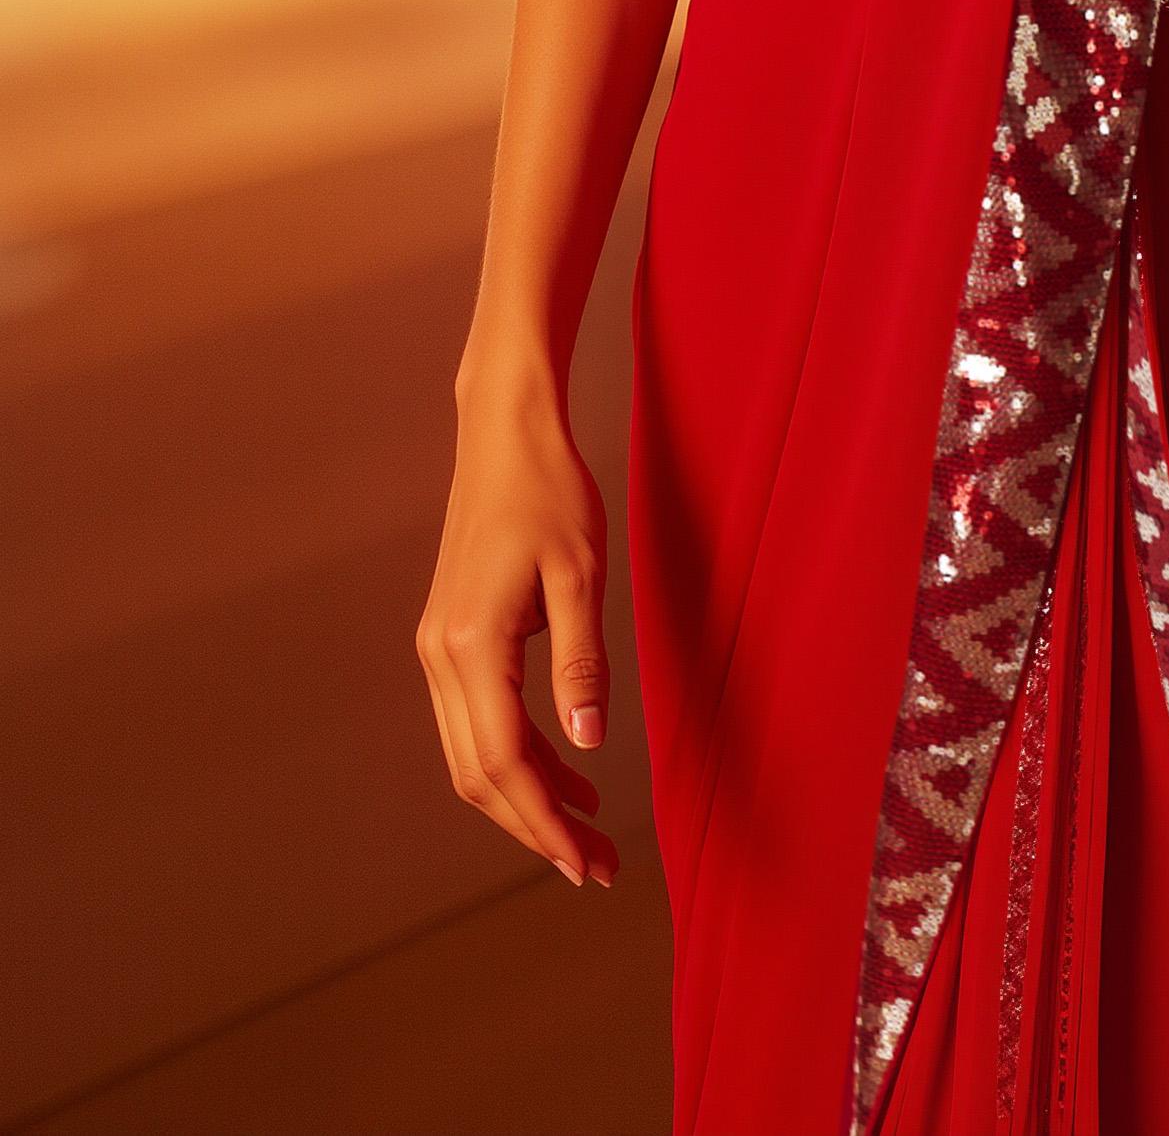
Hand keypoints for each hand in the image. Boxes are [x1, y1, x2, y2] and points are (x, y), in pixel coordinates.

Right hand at [416, 376, 620, 889]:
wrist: (505, 433)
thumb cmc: (549, 491)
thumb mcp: (581, 573)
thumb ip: (582, 660)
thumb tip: (587, 744)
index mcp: (470, 645)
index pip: (504, 763)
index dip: (544, 823)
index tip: (586, 866)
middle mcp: (440, 656)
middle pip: (479, 775)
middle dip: (536, 828)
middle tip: (597, 867)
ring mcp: (438, 649)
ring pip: (474, 754)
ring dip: (527, 798)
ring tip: (590, 831)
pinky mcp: (450, 638)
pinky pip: (478, 720)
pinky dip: (519, 755)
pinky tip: (566, 768)